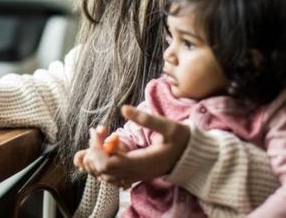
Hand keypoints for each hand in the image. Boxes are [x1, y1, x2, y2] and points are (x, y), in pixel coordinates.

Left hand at [75, 106, 190, 187]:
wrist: (191, 158)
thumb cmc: (182, 141)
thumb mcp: (169, 126)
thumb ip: (147, 119)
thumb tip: (124, 108)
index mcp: (141, 164)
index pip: (108, 164)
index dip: (97, 149)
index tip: (99, 130)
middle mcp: (133, 174)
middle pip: (100, 170)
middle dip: (93, 150)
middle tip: (98, 130)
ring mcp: (131, 176)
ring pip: (101, 175)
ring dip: (94, 156)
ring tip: (99, 135)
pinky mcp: (130, 175)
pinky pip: (107, 175)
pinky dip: (98, 163)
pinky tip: (100, 146)